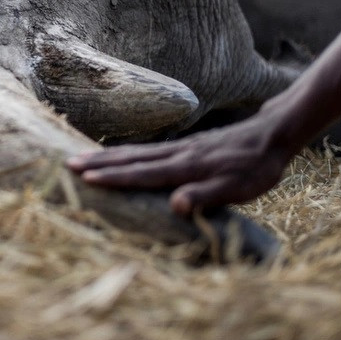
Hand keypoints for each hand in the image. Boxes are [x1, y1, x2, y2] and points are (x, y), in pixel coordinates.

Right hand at [66, 111, 297, 214]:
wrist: (272, 134)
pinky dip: (126, 152)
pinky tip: (120, 155)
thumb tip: (175, 205)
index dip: (114, 177)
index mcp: (186, 166)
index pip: (143, 173)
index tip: (86, 178)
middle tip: (68, 163)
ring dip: (108, 155)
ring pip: (136, 152)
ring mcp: (180, 147)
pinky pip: (148, 149)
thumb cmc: (256, 167)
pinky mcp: (186, 145)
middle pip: (131, 158)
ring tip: (82, 157)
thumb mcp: (238, 188)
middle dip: (99, 162)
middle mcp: (177, 153)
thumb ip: (206, 195)